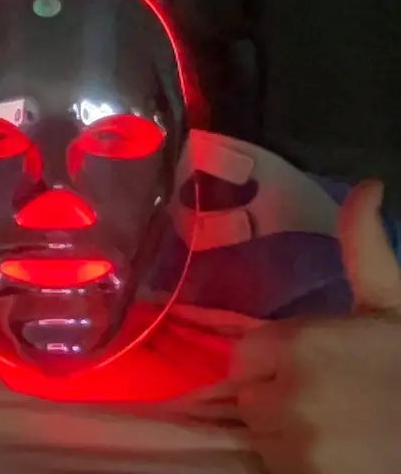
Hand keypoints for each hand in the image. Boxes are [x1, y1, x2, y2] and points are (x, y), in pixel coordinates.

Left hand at [232, 181, 400, 473]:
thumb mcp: (392, 303)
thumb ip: (364, 246)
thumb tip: (368, 186)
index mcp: (301, 342)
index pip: (246, 352)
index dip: (272, 359)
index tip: (307, 366)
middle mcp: (286, 392)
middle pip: (248, 393)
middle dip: (277, 393)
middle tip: (329, 399)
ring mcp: (293, 444)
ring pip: (260, 431)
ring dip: (285, 429)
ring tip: (337, 427)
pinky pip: (275, 464)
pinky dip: (296, 462)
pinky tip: (337, 454)